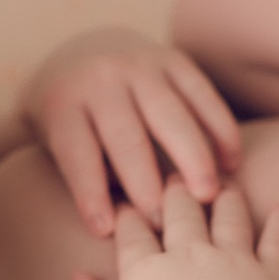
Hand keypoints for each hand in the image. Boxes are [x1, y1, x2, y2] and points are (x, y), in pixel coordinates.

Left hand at [21, 27, 243, 236]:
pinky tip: (231, 163)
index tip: (106, 230)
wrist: (86, 49)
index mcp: (63, 104)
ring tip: (208, 195)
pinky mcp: (174, 60)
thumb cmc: (68, 114)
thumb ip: (74, 168)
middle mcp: (101, 81)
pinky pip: (203, 95)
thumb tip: (113, 215)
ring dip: (193, 156)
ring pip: (171, 114)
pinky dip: (220, 129)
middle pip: (126, 135)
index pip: (76, 152)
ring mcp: (140, 66)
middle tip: (162, 222)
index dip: (89, 192)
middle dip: (145, 181)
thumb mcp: (47, 135)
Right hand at [67, 178, 278, 279]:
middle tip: (176, 181)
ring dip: (227, 198)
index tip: (130, 205)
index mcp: (147, 269)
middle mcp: (190, 254)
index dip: (130, 216)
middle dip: (176, 193)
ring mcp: (233, 262)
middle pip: (182, 213)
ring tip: (226, 187)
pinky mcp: (272, 277)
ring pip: (230, 216)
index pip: (134, 232)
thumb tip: (77, 277)